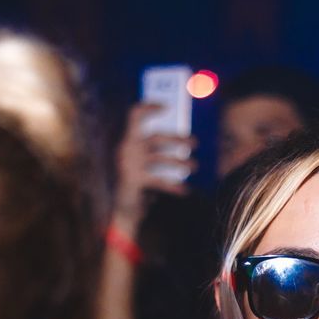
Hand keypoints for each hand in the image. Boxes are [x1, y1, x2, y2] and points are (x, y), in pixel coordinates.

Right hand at [112, 102, 197, 222]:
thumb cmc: (138, 185)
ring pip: (160, 158)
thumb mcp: (143, 164)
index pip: (134, 115)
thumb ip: (154, 151)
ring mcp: (128, 164)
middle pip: (155, 137)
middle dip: (177, 139)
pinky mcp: (133, 180)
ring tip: (195, 166)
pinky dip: (174, 186)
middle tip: (195, 142)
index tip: (167, 106)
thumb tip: (183, 141)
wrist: (122, 211)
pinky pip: (159, 180)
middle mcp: (125, 149)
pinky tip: (186, 190)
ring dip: (181, 162)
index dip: (149, 107)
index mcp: (126, 141)